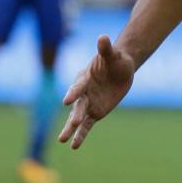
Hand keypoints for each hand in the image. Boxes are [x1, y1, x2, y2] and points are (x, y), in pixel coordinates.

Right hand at [58, 35, 135, 149]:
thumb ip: (106, 48)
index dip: (73, 92)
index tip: (67, 100)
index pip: (78, 86)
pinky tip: (74, 146)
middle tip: (71, 124)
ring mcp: (88, 104)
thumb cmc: (115, 59)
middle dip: (74, 114)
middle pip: (77, 105)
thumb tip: (103, 36)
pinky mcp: (94, 112)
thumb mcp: (112, 54)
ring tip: (62, 140)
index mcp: (84, 77)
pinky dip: (80, 135)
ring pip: (78, 117)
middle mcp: (83, 92)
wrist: (120, 68)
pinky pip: (86, 126)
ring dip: (71, 128)